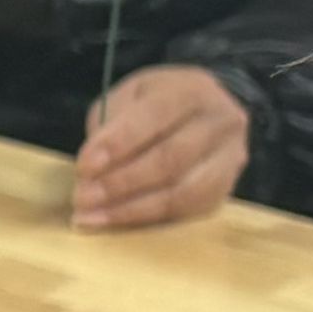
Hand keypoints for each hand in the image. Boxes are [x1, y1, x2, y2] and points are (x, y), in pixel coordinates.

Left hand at [70, 64, 249, 233]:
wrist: (204, 112)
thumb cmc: (158, 103)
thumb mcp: (131, 95)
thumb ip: (112, 121)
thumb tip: (93, 166)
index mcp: (193, 90)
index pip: (155, 116)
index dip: (118, 144)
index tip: (84, 166)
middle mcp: (221, 123)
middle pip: (171, 159)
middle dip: (120, 182)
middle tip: (82, 197)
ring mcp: (230, 159)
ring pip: (182, 192)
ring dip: (132, 208)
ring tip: (93, 215)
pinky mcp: (226, 189)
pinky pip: (187, 211)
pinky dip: (148, 219)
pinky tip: (115, 221)